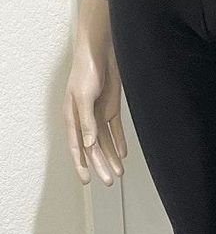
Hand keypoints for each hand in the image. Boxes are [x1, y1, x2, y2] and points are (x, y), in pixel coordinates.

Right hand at [63, 40, 126, 185]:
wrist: (101, 51)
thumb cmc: (86, 70)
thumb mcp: (84, 97)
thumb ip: (86, 121)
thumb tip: (89, 144)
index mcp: (73, 116)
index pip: (77, 146)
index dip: (81, 164)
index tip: (87, 181)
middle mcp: (85, 118)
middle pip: (93, 148)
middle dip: (101, 166)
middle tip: (109, 182)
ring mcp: (98, 113)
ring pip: (105, 142)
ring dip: (112, 157)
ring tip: (120, 173)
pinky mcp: (111, 107)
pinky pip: (115, 130)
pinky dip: (119, 142)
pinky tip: (124, 155)